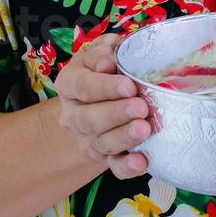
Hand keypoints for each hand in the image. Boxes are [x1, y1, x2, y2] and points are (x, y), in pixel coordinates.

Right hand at [55, 32, 152, 179]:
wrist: (104, 97)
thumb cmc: (110, 67)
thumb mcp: (105, 51)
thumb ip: (107, 49)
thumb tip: (109, 57)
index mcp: (70, 83)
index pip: (82, 86)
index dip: (104, 87)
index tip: (128, 85)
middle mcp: (73, 114)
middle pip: (88, 118)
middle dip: (116, 113)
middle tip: (141, 107)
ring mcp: (87, 138)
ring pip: (101, 143)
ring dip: (124, 137)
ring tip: (145, 129)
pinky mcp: (104, 157)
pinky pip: (113, 166)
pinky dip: (127, 167)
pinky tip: (142, 161)